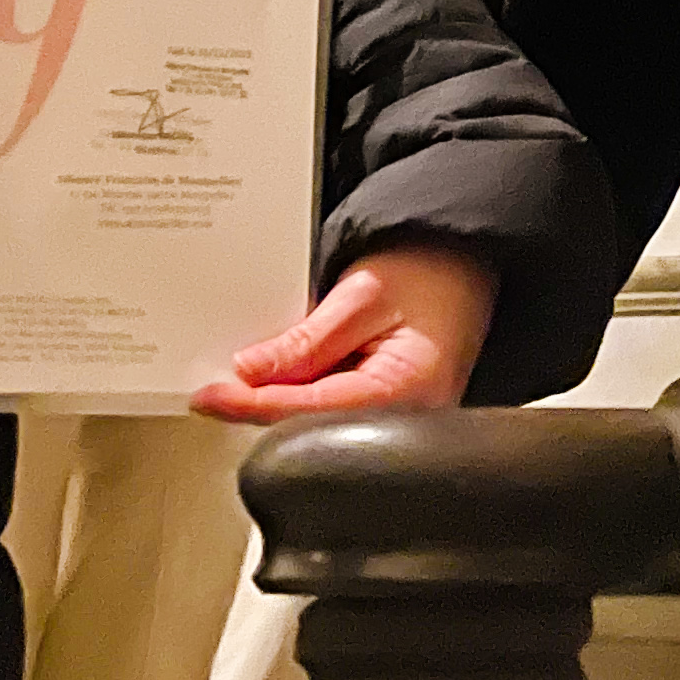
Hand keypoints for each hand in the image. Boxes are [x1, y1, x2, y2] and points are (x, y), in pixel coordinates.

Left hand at [192, 240, 497, 422]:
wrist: (470, 255)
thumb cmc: (434, 267)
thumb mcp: (362, 294)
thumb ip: (307, 340)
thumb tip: (250, 373)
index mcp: (404, 392)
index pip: (310, 412)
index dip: (252, 405)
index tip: (210, 396)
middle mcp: (404, 415)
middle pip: (311, 424)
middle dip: (261, 405)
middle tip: (216, 386)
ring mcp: (397, 415)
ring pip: (319, 420)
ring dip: (279, 398)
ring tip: (247, 374)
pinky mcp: (387, 405)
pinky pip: (333, 407)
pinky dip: (302, 390)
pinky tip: (283, 372)